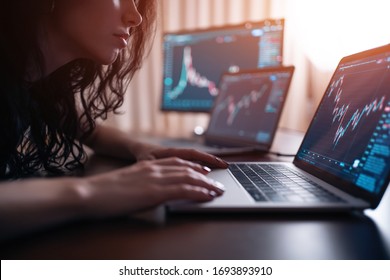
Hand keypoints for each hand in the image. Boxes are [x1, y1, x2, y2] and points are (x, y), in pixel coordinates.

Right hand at [81, 157, 224, 217]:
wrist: (90, 193)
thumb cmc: (104, 192)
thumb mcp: (127, 181)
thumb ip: (141, 182)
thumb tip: (150, 189)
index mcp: (147, 165)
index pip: (176, 161)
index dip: (193, 165)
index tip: (203, 169)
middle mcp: (154, 168)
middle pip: (187, 168)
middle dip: (204, 175)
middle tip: (216, 182)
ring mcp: (155, 179)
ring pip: (189, 177)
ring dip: (206, 184)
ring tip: (217, 190)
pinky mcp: (155, 192)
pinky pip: (184, 190)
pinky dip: (199, 192)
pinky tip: (207, 195)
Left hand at [132, 142, 228, 169]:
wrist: (137, 149)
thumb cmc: (142, 156)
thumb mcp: (146, 163)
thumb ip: (154, 168)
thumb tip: (163, 175)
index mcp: (171, 152)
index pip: (193, 154)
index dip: (207, 159)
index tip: (219, 164)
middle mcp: (178, 153)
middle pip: (198, 156)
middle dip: (212, 160)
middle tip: (226, 167)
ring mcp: (178, 156)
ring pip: (196, 159)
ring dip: (208, 163)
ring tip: (222, 168)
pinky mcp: (177, 160)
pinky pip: (191, 162)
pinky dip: (201, 165)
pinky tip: (208, 172)